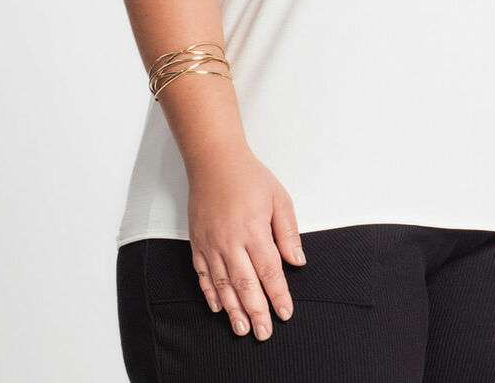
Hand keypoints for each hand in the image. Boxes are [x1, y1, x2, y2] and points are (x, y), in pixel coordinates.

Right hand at [186, 148, 306, 340]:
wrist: (214, 161)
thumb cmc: (249, 177)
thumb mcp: (278, 197)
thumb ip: (287, 231)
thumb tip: (296, 260)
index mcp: (254, 230)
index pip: (269, 271)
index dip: (278, 295)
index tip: (285, 312)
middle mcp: (231, 242)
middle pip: (246, 285)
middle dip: (257, 312)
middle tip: (264, 332)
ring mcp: (211, 244)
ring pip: (223, 285)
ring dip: (233, 310)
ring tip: (242, 329)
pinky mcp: (197, 243)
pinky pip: (202, 275)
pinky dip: (210, 294)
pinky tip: (218, 307)